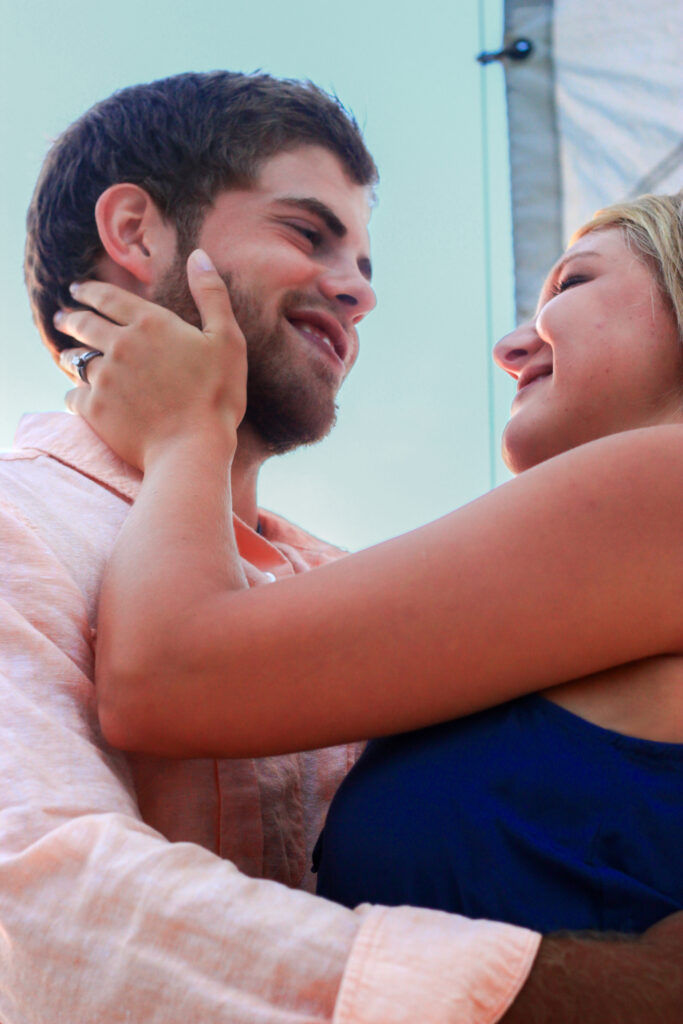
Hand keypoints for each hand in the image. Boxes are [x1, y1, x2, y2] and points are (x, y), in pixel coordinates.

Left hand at [56, 249, 246, 470]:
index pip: (109, 298)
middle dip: (71, 318)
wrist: (192, 448)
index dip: (90, 291)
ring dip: (71, 356)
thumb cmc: (217, 395)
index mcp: (151, 324)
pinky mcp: (95, 409)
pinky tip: (77, 397)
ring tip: (68, 357)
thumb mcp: (227, 340)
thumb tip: (199, 255)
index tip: (77, 290)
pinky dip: (74, 395)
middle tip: (62, 317)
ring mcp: (104, 377)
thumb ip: (212, 295)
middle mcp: (121, 345)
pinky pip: (74, 396)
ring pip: (77, 360)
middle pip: (84, 325)